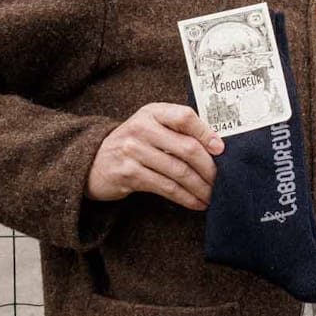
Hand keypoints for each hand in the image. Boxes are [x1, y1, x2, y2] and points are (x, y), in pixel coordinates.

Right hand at [85, 103, 224, 209]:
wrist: (92, 162)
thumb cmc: (134, 143)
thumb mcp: (152, 126)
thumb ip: (179, 129)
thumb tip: (217, 145)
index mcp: (152, 112)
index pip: (185, 117)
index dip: (206, 133)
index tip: (221, 150)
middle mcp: (142, 129)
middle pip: (187, 148)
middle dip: (209, 167)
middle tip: (222, 179)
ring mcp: (133, 151)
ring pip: (179, 171)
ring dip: (200, 186)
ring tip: (212, 194)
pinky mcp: (129, 174)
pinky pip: (166, 187)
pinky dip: (185, 197)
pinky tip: (197, 203)